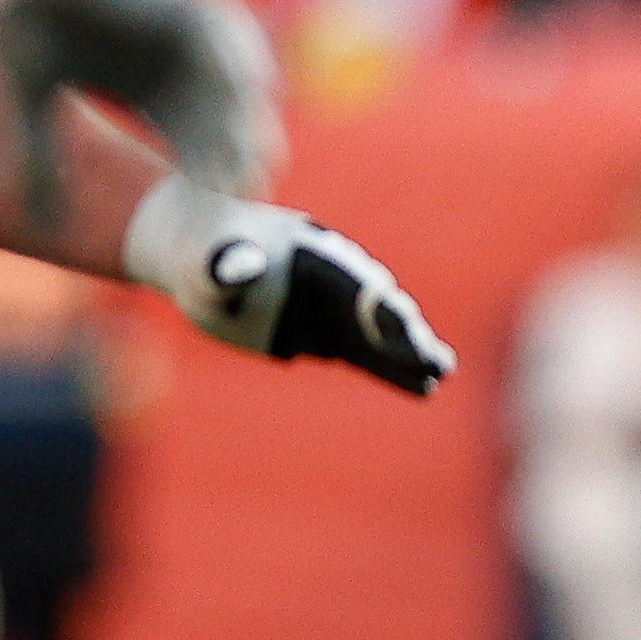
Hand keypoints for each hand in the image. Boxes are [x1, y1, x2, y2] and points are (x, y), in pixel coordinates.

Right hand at [0, 0, 282, 216]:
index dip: (194, 181)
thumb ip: (38, 162)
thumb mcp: (31, 105)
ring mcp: (185, 35)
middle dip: (230, 160)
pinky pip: (225, 34)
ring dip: (243, 121)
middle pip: (218, 124)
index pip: (187, 145)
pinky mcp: (185, 2)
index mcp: (149, 91)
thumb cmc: (24, 28)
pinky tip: (246, 93)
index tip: (198, 219)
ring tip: (249, 161)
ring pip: (230, 86)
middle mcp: (176, 67)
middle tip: (237, 196)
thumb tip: (45, 227)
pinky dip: (238, 62)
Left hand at [126, 176, 456, 395]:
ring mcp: (334, 311)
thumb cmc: (200, 251)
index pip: (355, 282)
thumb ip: (227, 263)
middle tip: (436, 362)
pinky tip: (423, 388)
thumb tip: (239, 265)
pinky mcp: (327, 336)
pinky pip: (366, 356)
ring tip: (441, 374)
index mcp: (315, 256)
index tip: (404, 326)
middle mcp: (335, 282)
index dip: (379, 305)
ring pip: (381, 337)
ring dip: (410, 356)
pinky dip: (392, 371)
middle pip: (379, 311)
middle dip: (407, 336)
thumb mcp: (207, 258)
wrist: (199, 255)